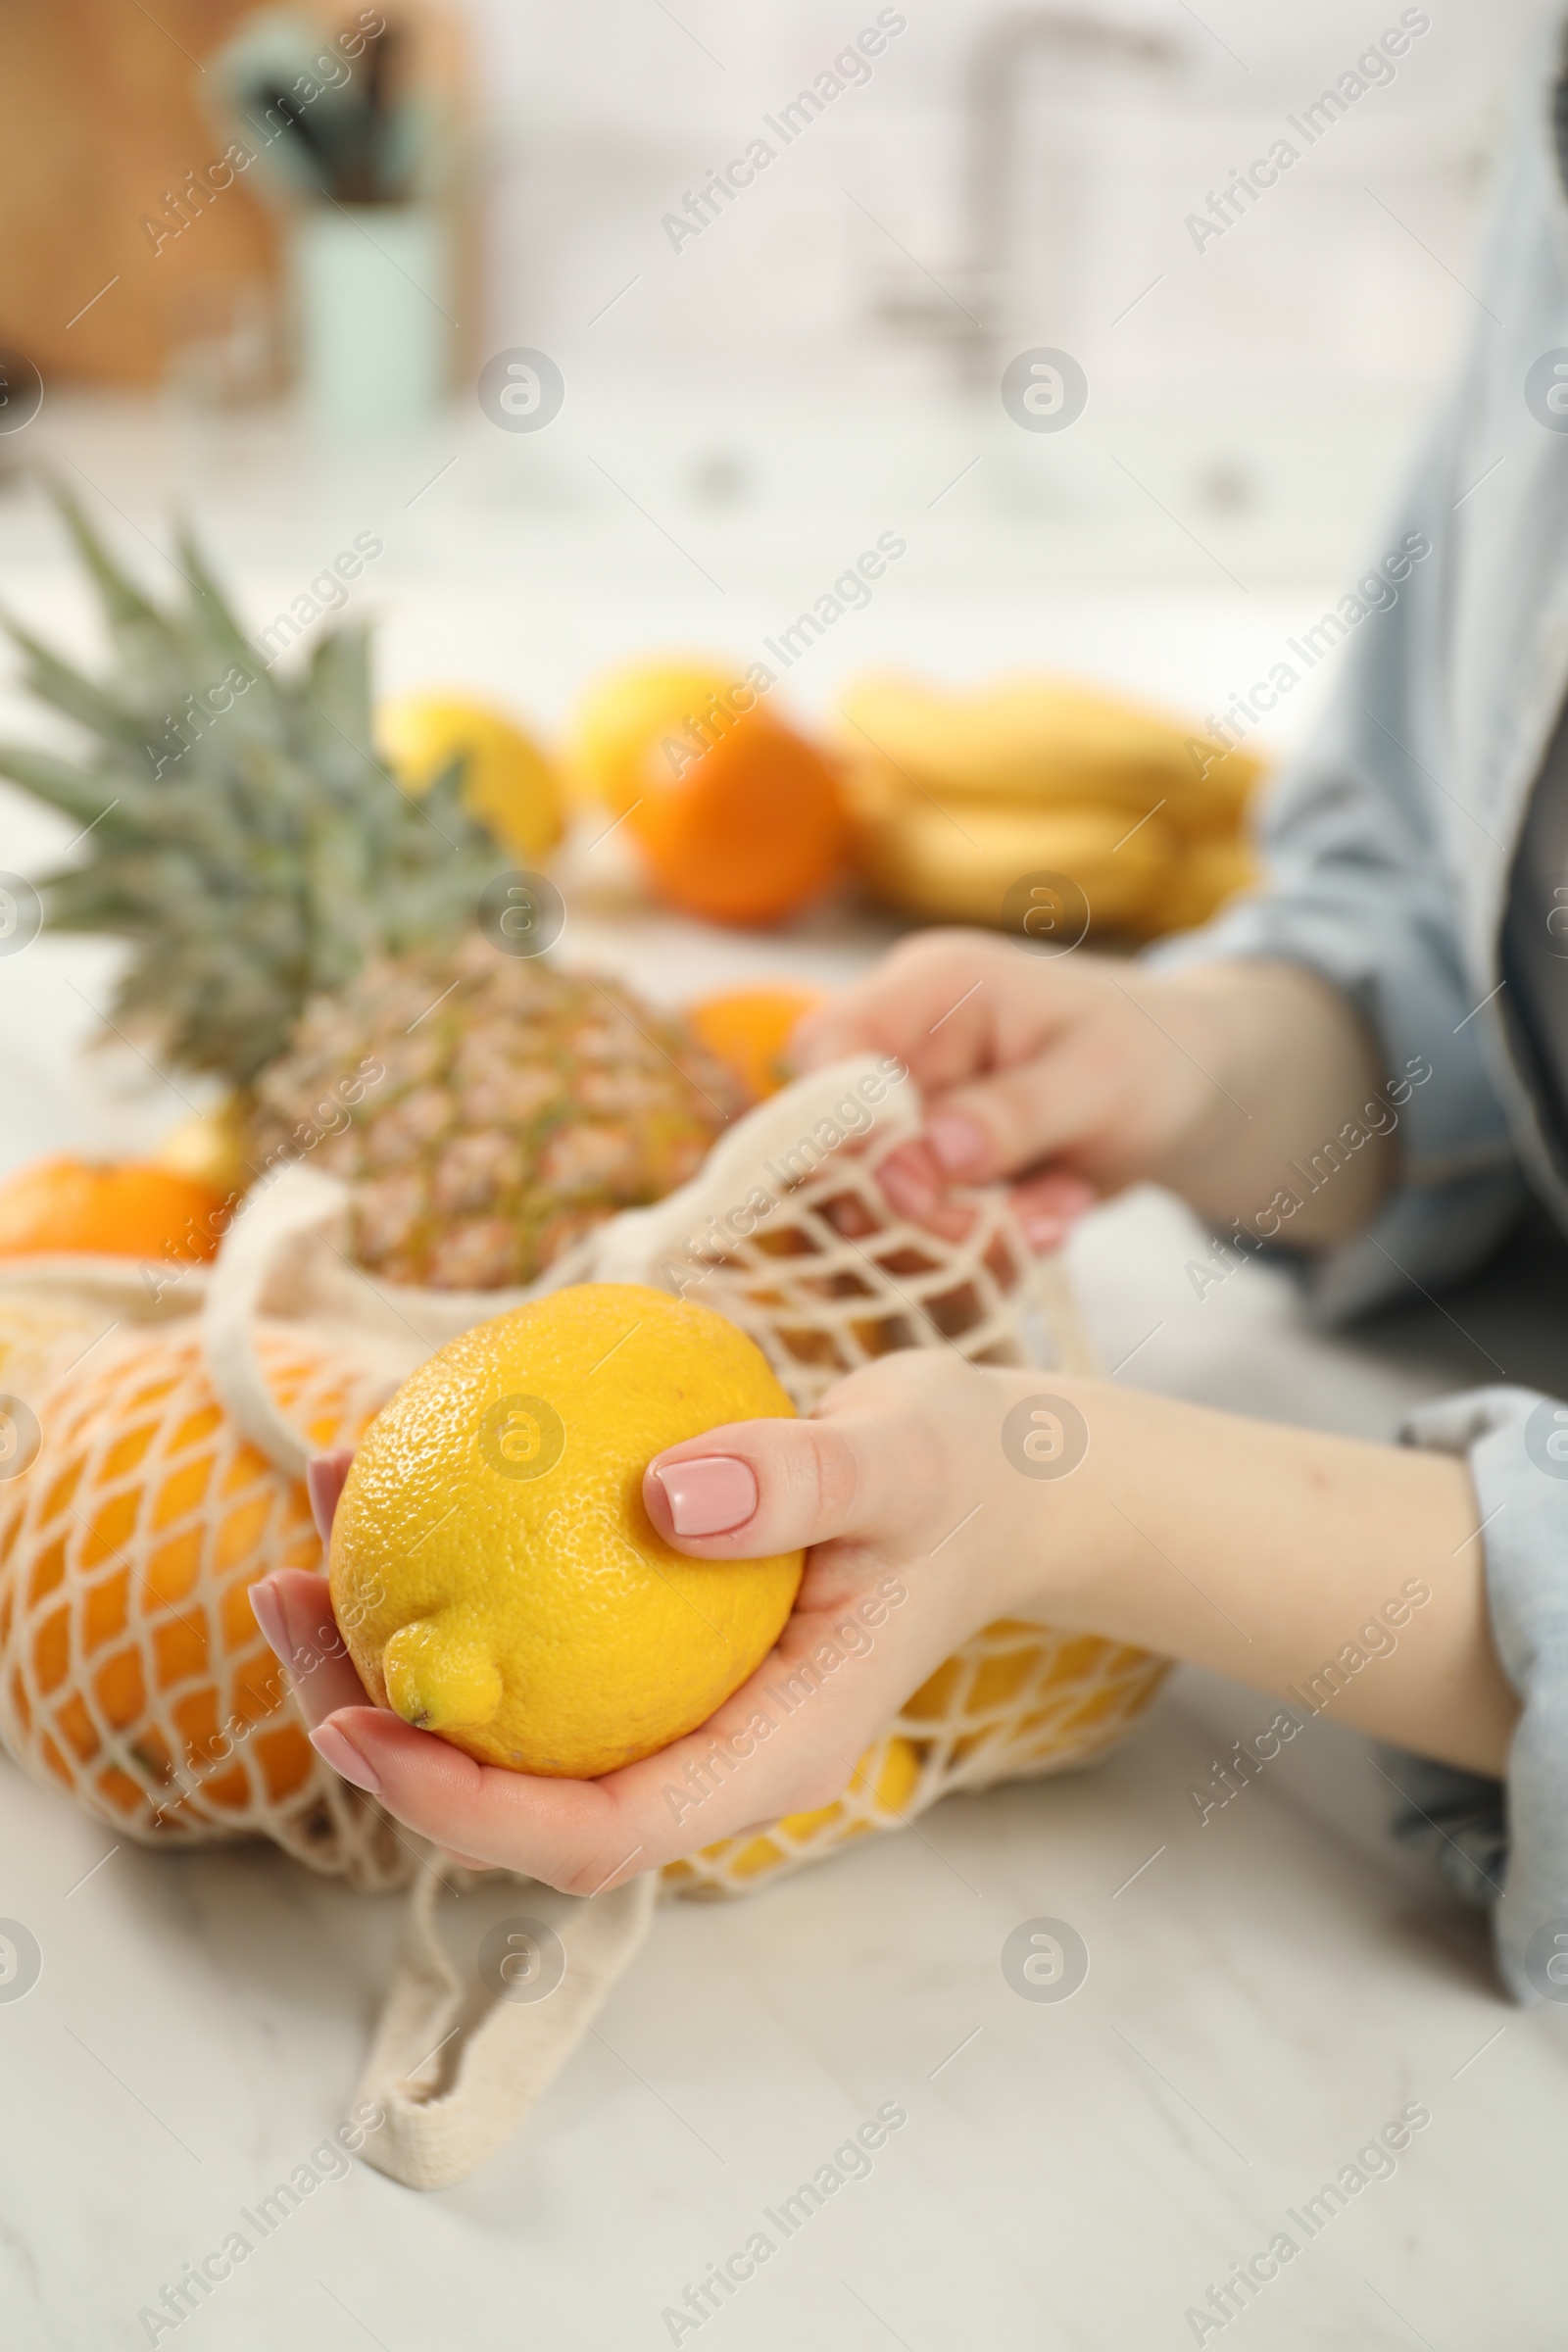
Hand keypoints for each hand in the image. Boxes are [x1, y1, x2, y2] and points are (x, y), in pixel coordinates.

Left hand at [250, 1354, 1034, 1896]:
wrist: (995, 1476)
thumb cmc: (963, 1476)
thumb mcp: (906, 1462)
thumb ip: (804, 1481)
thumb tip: (664, 1499)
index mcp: (767, 1755)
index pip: (599, 1834)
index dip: (464, 1809)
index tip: (361, 1725)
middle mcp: (702, 1748)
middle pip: (513, 1789)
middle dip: (378, 1720)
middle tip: (284, 1595)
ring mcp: (670, 1697)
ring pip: (502, 1708)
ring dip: (390, 1626)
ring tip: (317, 1497)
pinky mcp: (644, 1634)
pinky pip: (527, 1620)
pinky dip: (454, 1556)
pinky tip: (397, 1453)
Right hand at [792, 930, 1398, 1250]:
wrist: (1192, 1082)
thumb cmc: (1153, 1054)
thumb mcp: (1101, 1080)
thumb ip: (1010, 1116)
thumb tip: (920, 1160)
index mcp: (932, 986)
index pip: (828, 1053)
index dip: (845, 1134)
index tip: (913, 1195)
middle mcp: (902, 1043)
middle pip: (842, 1145)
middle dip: (926, 1208)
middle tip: (1020, 1226)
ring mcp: (910, 1107)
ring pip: (879, 1201)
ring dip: (966, 1232)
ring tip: (1059, 1214)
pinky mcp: (928, 1162)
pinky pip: (922, 1225)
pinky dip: (985, 1241)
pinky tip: (1056, 1214)